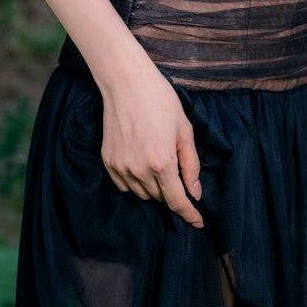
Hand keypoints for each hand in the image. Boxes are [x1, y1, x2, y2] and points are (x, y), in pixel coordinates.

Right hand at [98, 56, 204, 227]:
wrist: (126, 83)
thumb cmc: (160, 101)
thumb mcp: (184, 131)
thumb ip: (191, 165)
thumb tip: (195, 192)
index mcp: (162, 162)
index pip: (177, 201)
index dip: (189, 215)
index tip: (198, 223)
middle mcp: (139, 170)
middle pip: (161, 198)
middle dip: (173, 192)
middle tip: (177, 171)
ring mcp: (121, 167)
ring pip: (143, 194)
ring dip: (155, 188)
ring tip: (158, 161)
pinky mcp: (108, 162)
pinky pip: (125, 186)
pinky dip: (136, 182)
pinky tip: (141, 163)